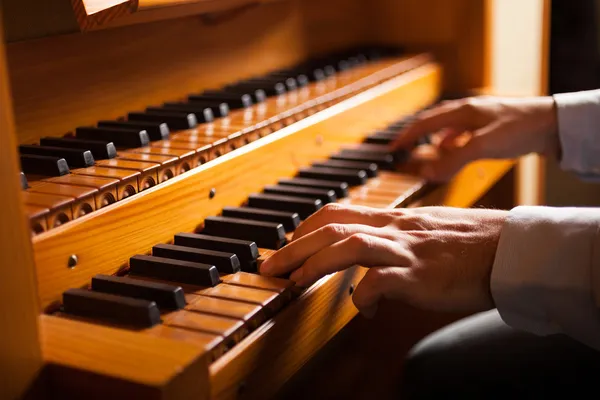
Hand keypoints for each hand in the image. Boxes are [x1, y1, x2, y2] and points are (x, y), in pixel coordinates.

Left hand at [260, 204, 508, 317]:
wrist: (510, 248)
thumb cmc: (470, 243)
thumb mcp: (425, 231)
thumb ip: (395, 241)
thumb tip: (371, 270)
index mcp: (394, 218)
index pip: (339, 211)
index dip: (306, 226)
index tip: (287, 242)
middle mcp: (395, 229)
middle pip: (333, 227)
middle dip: (294, 247)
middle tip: (268, 265)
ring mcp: (407, 250)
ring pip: (350, 245)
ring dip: (315, 264)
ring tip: (293, 282)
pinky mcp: (422, 275)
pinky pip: (382, 282)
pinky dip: (364, 297)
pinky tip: (364, 310)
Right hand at [392, 95, 558, 181]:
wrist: (553, 124)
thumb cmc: (519, 128)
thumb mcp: (482, 146)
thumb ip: (453, 160)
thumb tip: (426, 173)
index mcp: (461, 112)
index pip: (424, 123)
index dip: (406, 136)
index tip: (393, 150)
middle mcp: (466, 112)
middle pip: (433, 124)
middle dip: (418, 139)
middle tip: (406, 154)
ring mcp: (478, 118)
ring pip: (448, 131)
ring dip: (437, 145)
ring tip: (431, 159)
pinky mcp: (488, 127)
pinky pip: (462, 136)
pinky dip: (453, 146)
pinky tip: (456, 152)